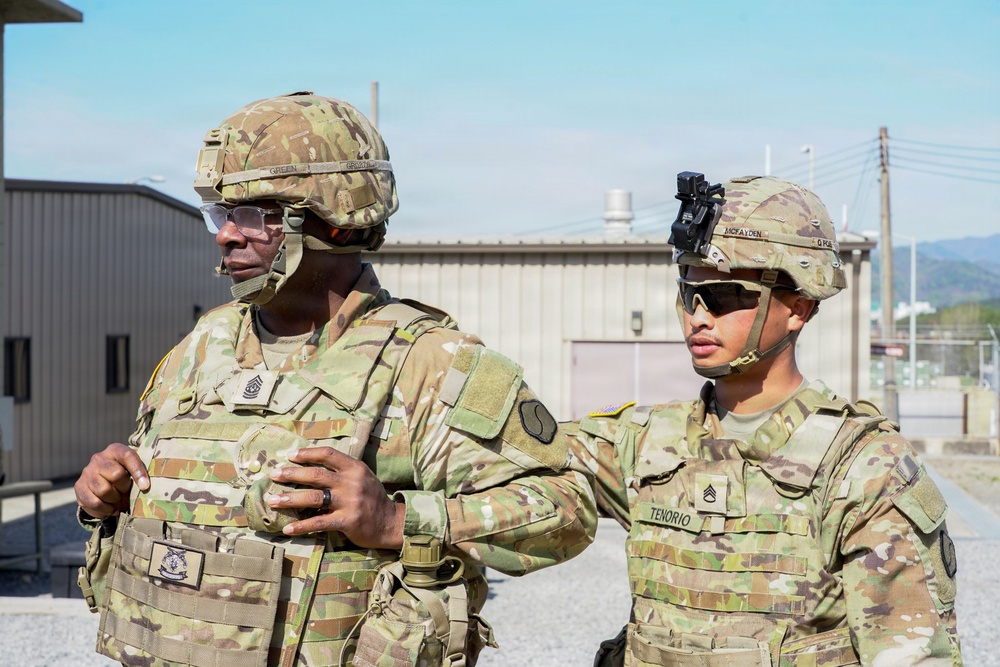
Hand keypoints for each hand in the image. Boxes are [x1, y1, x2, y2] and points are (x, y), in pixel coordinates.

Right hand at [74, 442, 149, 518]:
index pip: (128, 456)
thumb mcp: (134, 472)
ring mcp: (87, 472)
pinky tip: (110, 508)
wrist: (106, 484)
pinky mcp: (79, 486)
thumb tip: (144, 486)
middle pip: (116, 475)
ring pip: (104, 490)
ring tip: (117, 500)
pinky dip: (105, 509)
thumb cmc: (126, 476)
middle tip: (125, 492)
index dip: (138, 472)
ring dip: (114, 500)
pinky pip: (94, 502)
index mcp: (115, 450)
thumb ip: (140, 475)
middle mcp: (99, 458)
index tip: (145, 486)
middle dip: (124, 488)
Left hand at [267, 447, 404, 549]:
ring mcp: (350, 501)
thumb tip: (311, 465)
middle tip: (274, 475)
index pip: (328, 454)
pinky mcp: (347, 521)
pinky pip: (319, 522)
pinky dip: (301, 526)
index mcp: (355, 468)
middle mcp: (352, 482)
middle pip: (316, 474)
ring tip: (272, 501)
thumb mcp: (362, 477)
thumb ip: (342, 470)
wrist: (391, 522)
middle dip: (291, 474)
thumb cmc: (372, 498)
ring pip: (314, 498)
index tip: (289, 455)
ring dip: (290, 499)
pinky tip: (288, 528)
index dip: (307, 453)